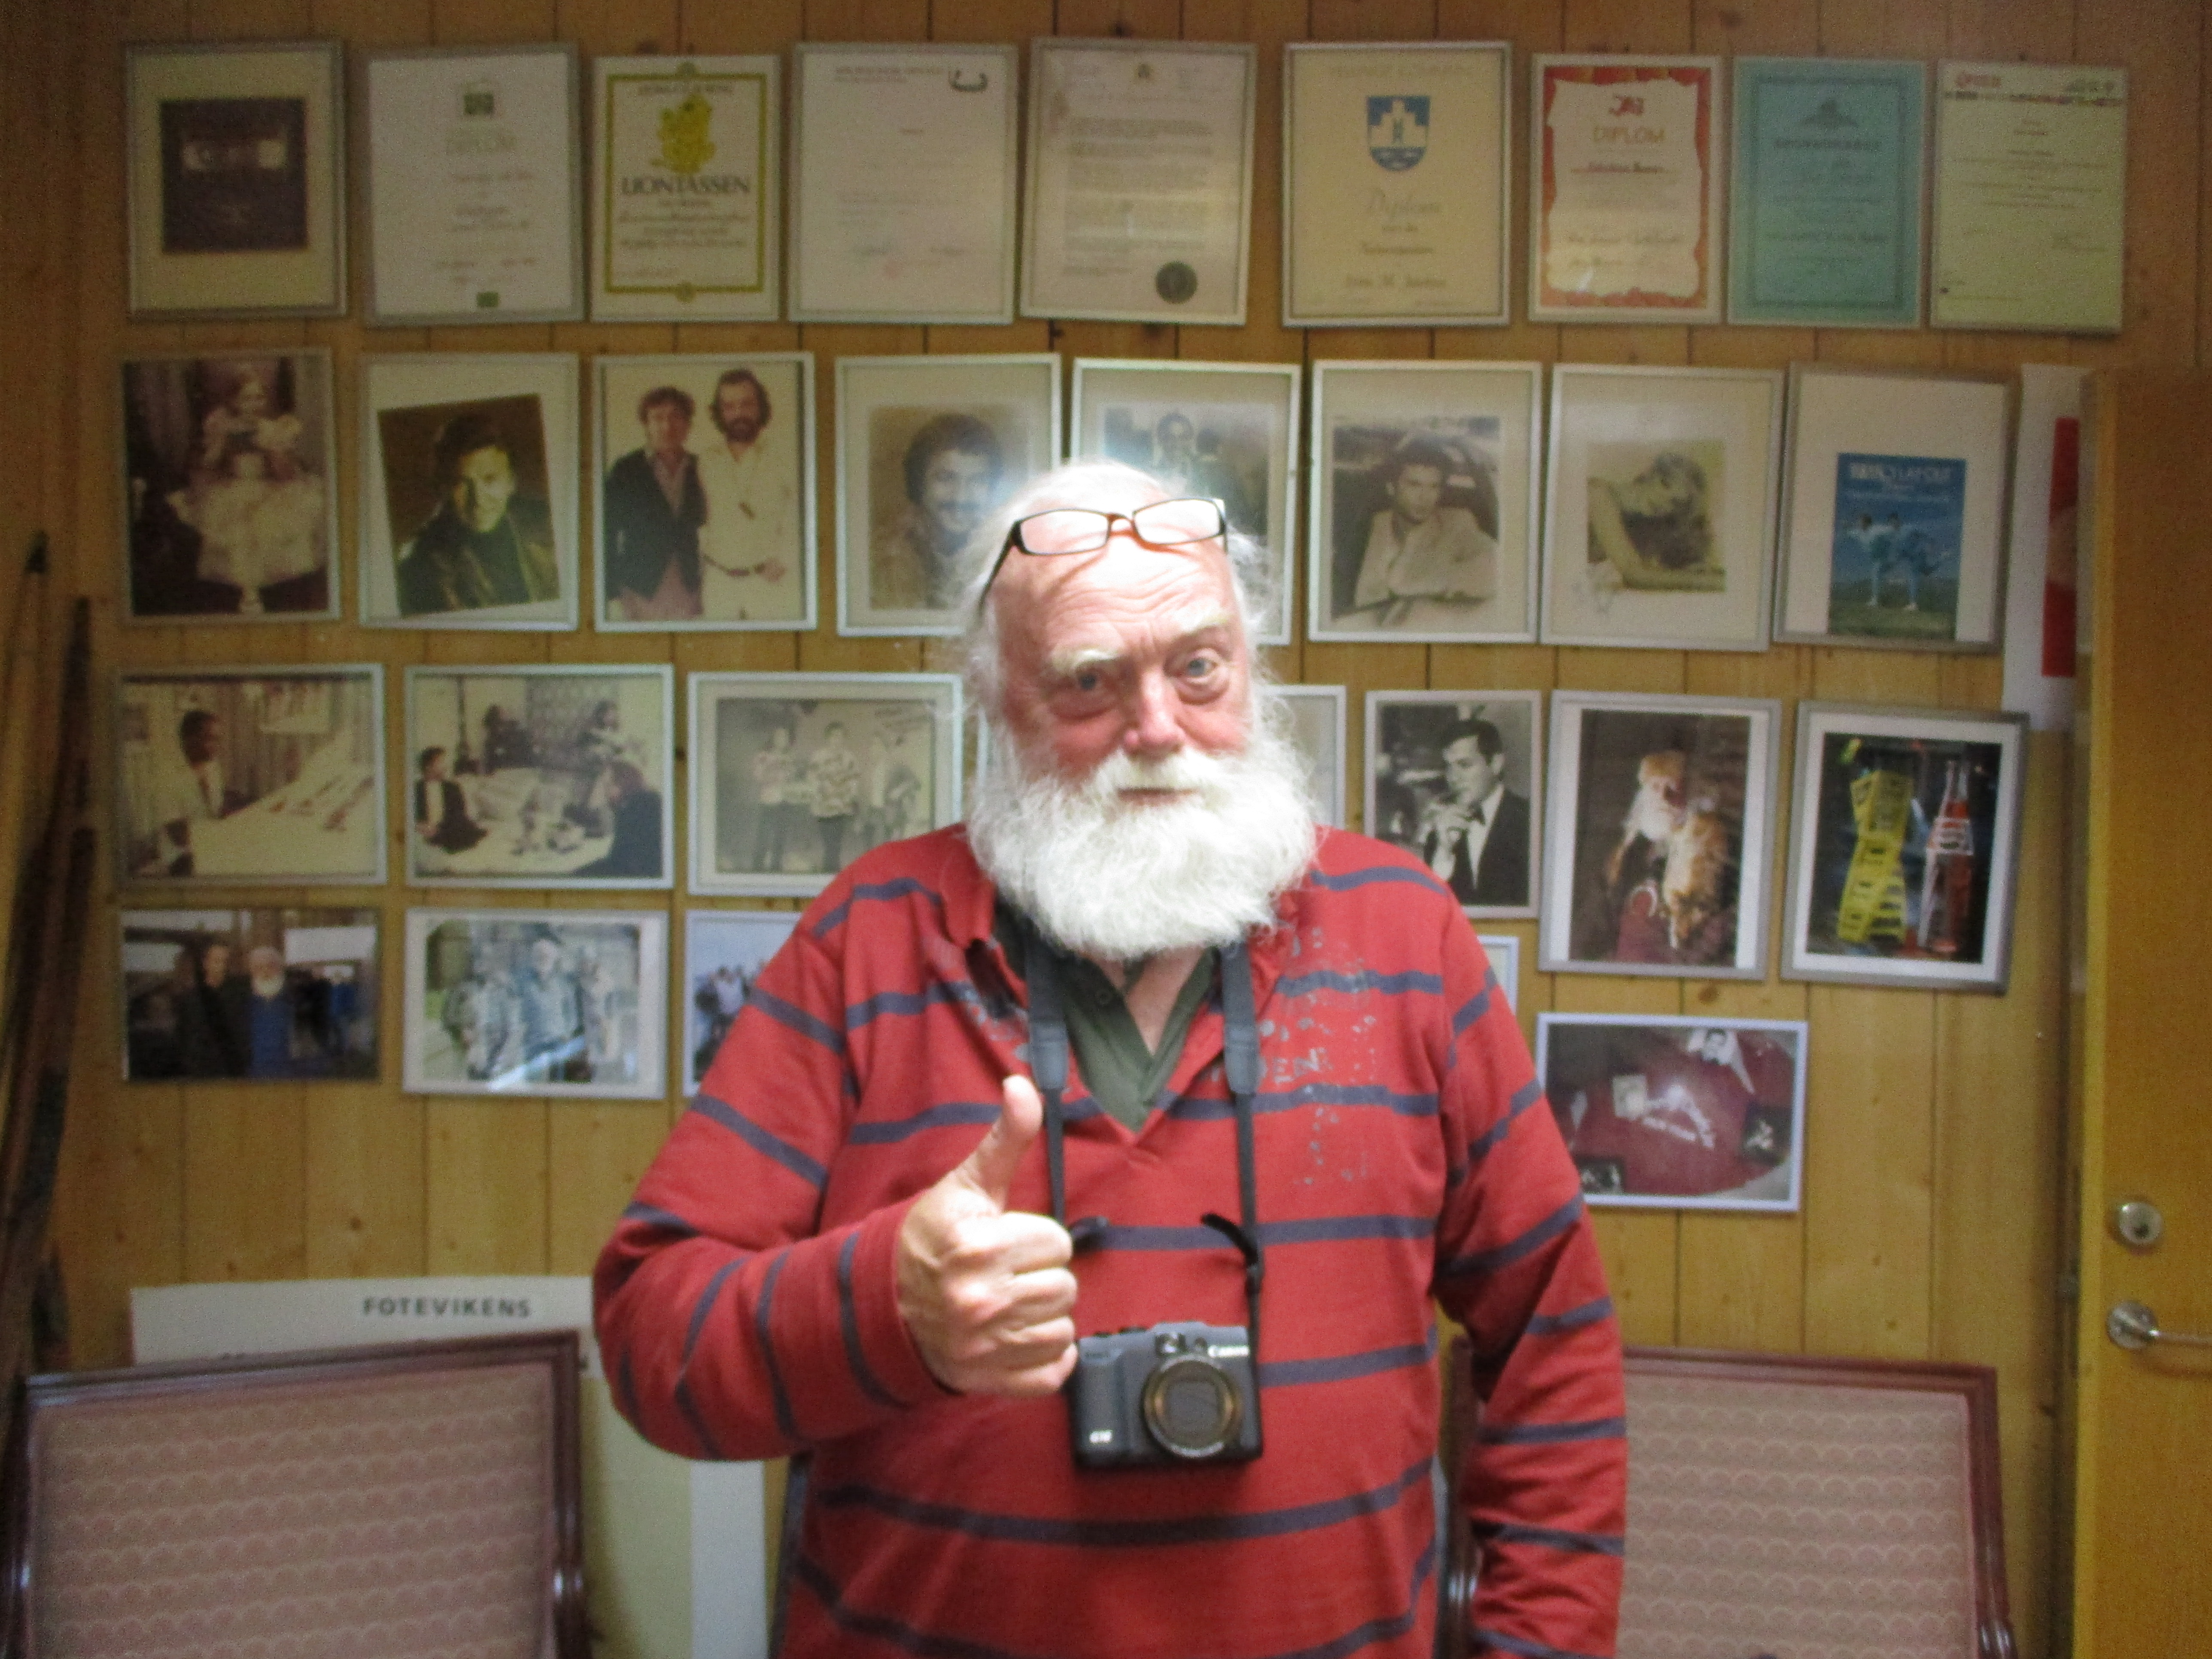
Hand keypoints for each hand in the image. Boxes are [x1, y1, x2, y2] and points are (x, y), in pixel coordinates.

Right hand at [894, 1073, 1077, 1395]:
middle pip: (1064, 1287)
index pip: (1058, 1243)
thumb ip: (1005, 1139)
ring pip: (1063, 1328)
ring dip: (1043, 1316)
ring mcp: (985, 1347)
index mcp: (979, 1247)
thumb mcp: (965, 1185)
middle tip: (1007, 1272)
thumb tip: (1023, 1086)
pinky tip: (1016, 1336)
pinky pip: (1054, 1372)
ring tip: (1009, 1303)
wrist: (882, 1305)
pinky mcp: (991, 1381)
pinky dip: (1045, 1358)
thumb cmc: (932, 1238)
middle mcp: (981, 1299)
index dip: (1037, 1239)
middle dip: (1042, 1276)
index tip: (1008, 1241)